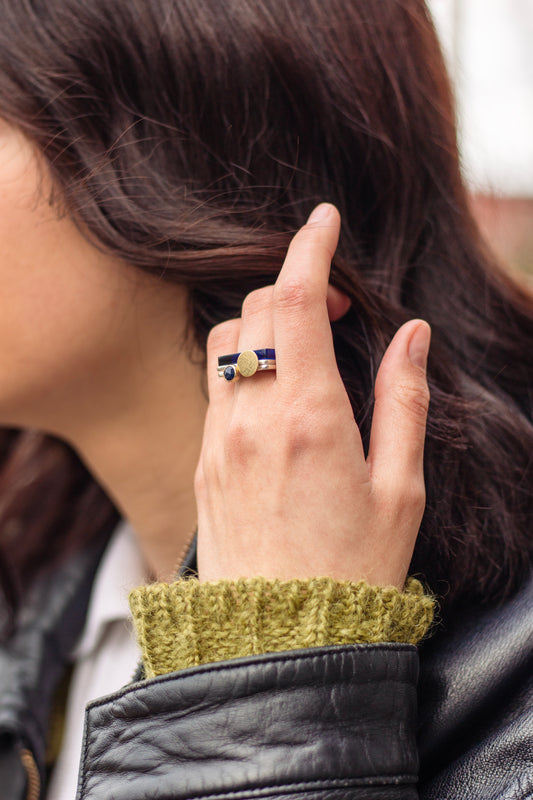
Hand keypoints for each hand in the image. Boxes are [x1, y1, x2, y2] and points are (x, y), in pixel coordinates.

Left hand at [195, 204, 430, 588]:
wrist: (281, 637)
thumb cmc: (355, 569)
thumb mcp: (401, 488)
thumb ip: (404, 401)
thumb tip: (411, 335)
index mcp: (311, 417)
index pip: (294, 300)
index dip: (309, 247)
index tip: (323, 220)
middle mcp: (253, 419)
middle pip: (254, 310)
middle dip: (291, 286)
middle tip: (334, 306)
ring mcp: (219, 439)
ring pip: (224, 343)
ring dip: (260, 324)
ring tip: (302, 345)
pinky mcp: (203, 462)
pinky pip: (214, 387)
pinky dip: (242, 364)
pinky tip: (275, 391)